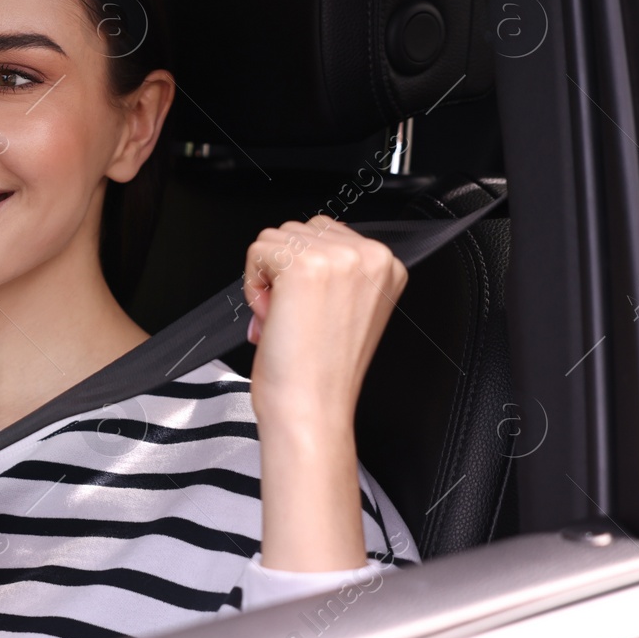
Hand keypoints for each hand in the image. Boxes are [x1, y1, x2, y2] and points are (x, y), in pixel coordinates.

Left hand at [243, 214, 407, 435]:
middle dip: (284, 271)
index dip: (304, 272)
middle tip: (297, 317)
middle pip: (298, 230)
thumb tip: (299, 245)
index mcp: (387, 265)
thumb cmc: (322, 372)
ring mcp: (338, 257)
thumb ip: (336, 271)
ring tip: (287, 318)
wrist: (312, 408)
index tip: (313, 309)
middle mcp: (369, 256)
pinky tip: (272, 315)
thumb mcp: (346, 308)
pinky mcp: (303, 265)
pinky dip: (251, 284)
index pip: (326, 233)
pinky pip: (256, 250)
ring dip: (268, 278)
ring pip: (274, 237)